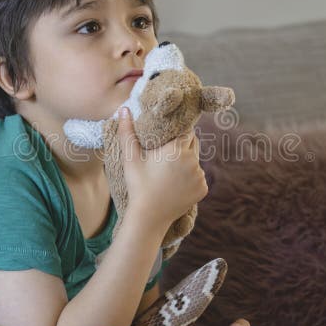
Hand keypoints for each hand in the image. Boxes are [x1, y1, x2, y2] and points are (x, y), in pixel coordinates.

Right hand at [117, 106, 207, 229]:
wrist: (149, 216)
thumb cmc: (138, 185)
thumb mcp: (130, 158)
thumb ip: (127, 132)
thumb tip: (123, 109)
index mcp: (178, 149)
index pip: (185, 131)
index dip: (177, 133)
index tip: (168, 138)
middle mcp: (193, 160)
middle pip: (193, 143)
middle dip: (183, 146)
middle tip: (167, 155)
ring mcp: (200, 175)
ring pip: (196, 160)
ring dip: (188, 162)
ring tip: (170, 171)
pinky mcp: (203, 189)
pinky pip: (199, 177)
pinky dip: (191, 178)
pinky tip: (176, 184)